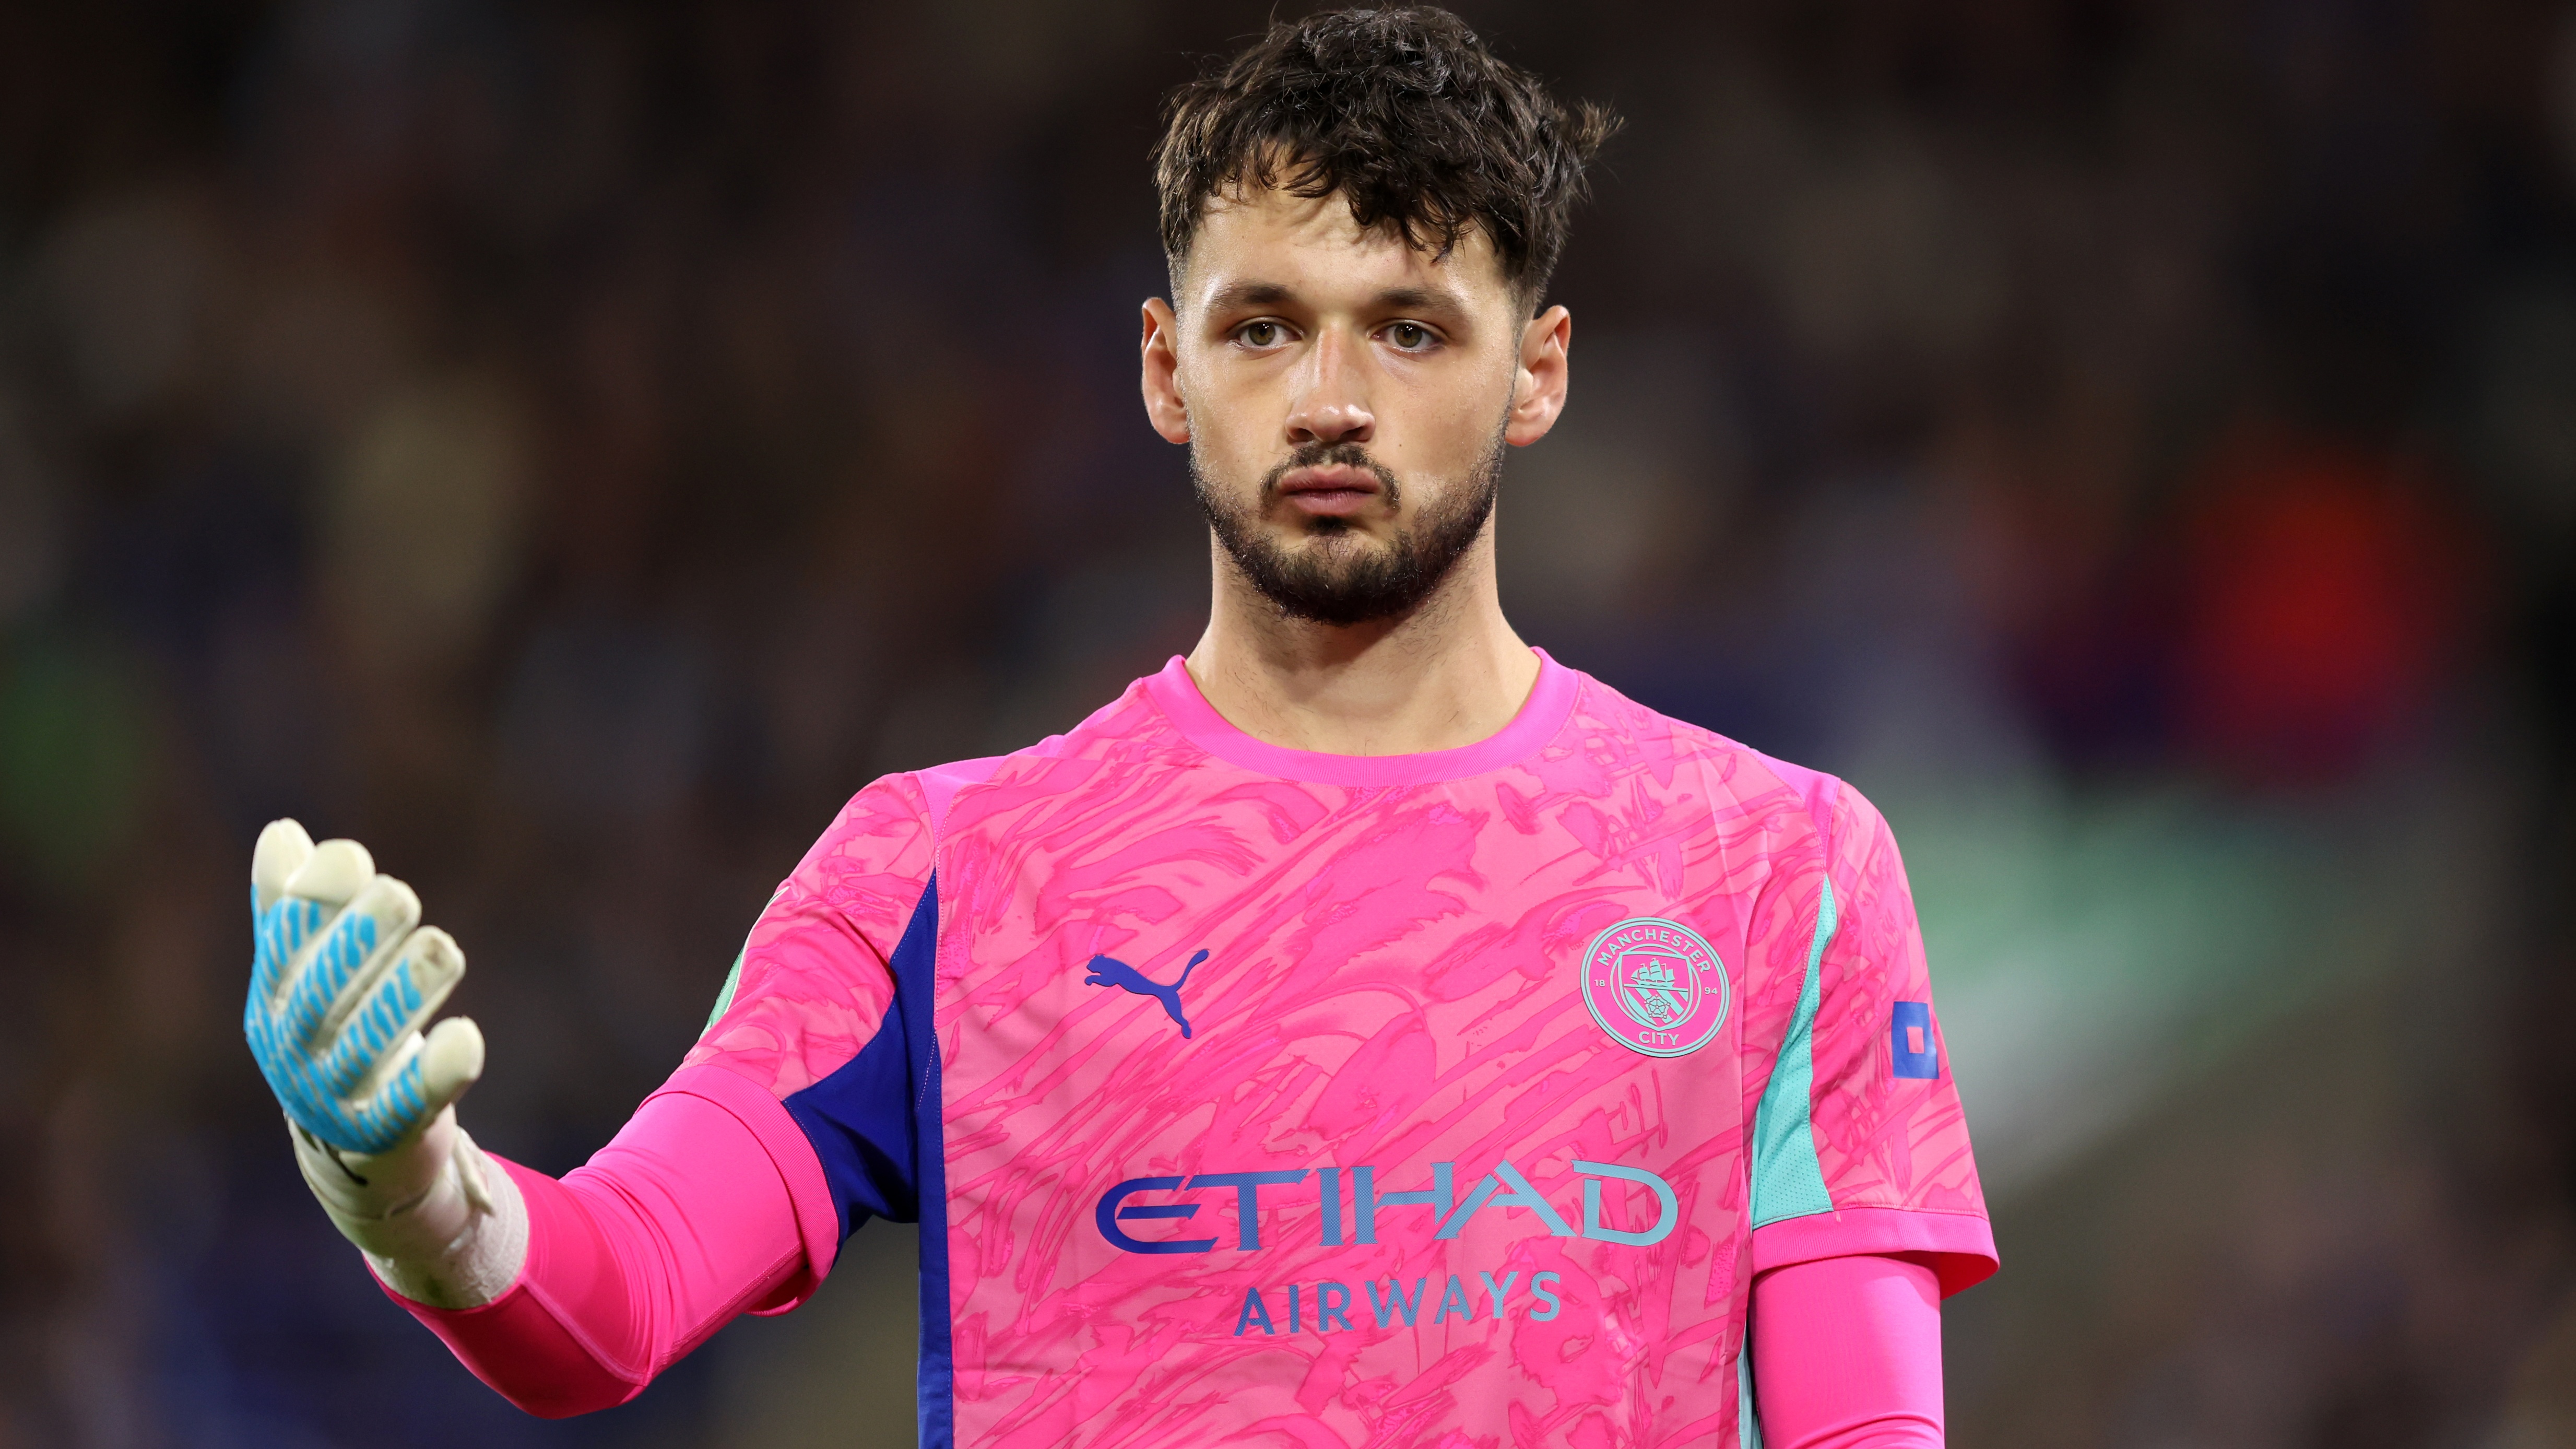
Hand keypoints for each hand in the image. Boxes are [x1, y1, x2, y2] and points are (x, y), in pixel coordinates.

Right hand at [245, 820, 478, 1153]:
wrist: (358, 1138)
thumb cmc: (334, 1027)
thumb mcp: (308, 969)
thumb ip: (293, 905)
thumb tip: (282, 832)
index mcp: (272, 999)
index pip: (282, 948)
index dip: (312, 903)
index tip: (351, 857)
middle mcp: (293, 1050)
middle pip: (317, 996)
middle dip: (355, 942)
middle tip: (399, 894)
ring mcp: (335, 1097)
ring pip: (364, 1046)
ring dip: (402, 995)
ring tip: (442, 947)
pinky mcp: (386, 1133)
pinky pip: (407, 1106)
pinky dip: (435, 1073)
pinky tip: (466, 1037)